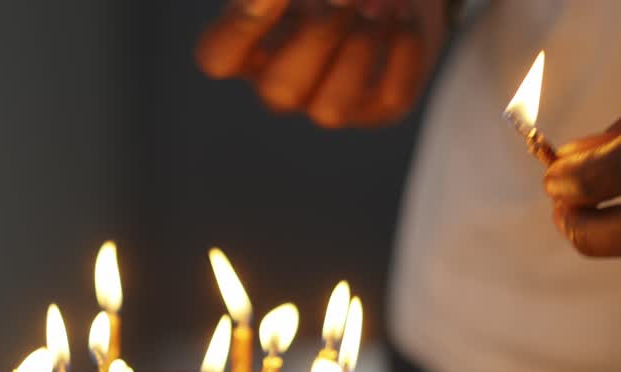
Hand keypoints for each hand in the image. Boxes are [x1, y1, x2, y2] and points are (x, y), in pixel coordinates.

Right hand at [194, 0, 448, 127]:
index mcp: (248, 48)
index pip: (218, 57)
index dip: (242, 27)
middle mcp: (281, 84)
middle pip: (279, 89)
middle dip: (318, 36)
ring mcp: (327, 102)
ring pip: (330, 110)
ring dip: (358, 49)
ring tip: (380, 1)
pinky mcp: (379, 108)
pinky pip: (390, 96)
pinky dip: (402, 50)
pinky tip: (402, 14)